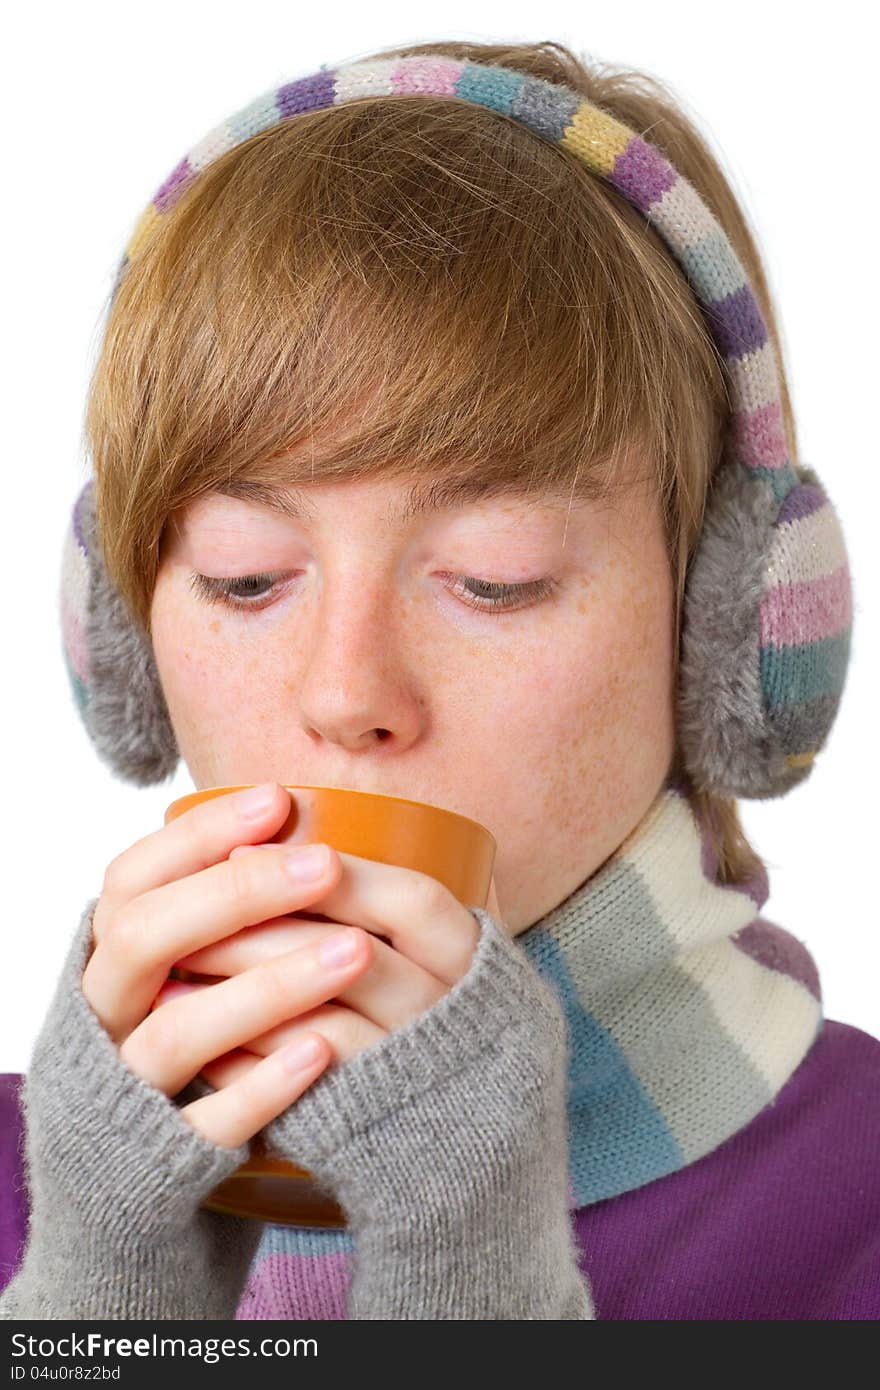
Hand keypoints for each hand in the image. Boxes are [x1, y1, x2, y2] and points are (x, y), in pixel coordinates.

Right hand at [81, 783, 391, 1149]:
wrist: (136, 1165)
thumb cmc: (192, 1031)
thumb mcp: (186, 961)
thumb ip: (215, 907)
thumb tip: (292, 818)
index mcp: (111, 954)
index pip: (133, 877)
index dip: (199, 835)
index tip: (277, 800)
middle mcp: (106, 1012)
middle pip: (144, 937)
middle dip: (237, 894)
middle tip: (327, 865)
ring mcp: (127, 1086)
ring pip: (177, 1030)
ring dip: (269, 986)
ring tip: (356, 952)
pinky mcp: (161, 1156)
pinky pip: (205, 1123)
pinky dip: (262, 1085)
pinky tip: (322, 1053)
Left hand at [155, 818, 495, 1092]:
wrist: (468, 1140)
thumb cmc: (436, 1016)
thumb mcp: (444, 950)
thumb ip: (397, 898)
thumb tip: (306, 822)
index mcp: (469, 958)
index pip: (412, 902)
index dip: (338, 873)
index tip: (254, 849)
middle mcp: (450, 1016)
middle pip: (359, 958)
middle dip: (264, 930)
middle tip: (193, 914)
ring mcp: (411, 1076)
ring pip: (322, 1026)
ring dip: (242, 992)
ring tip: (180, 968)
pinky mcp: (367, 1126)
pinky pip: (299, 1093)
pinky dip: (244, 1059)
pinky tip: (202, 1036)